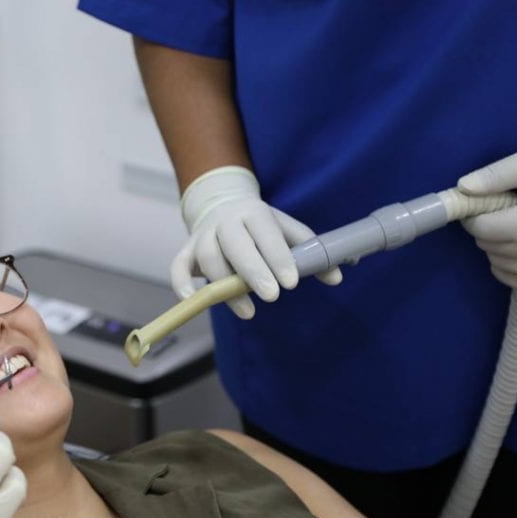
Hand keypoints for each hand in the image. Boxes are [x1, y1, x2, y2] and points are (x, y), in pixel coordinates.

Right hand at [170, 166, 341, 318]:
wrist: (222, 206)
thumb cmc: (262, 227)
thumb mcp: (288, 231)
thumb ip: (311, 251)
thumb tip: (338, 275)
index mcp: (254, 213)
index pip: (266, 233)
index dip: (278, 257)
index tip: (292, 282)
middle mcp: (225, 222)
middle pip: (235, 245)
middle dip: (253, 271)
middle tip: (273, 297)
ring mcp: (203, 236)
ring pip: (208, 258)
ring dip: (224, 286)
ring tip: (248, 311)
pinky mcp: (186, 251)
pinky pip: (177, 266)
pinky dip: (181, 283)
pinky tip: (192, 301)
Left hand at [459, 141, 516, 287]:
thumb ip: (497, 175)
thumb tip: (462, 189)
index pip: (485, 229)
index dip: (472, 215)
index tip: (478, 201)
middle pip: (490, 247)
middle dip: (484, 227)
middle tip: (497, 207)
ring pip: (499, 264)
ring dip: (493, 245)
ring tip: (510, 221)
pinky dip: (505, 266)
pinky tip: (511, 245)